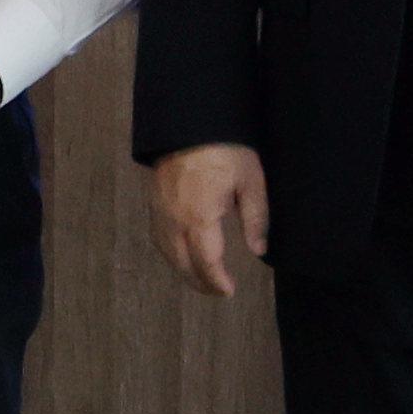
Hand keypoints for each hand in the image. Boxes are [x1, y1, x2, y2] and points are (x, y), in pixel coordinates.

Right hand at [150, 139, 268, 295]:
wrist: (188, 121)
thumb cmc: (224, 148)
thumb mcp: (250, 180)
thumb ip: (255, 218)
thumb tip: (258, 250)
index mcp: (200, 218)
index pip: (207, 262)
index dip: (217, 281)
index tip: (229, 291)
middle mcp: (175, 221)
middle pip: (183, 264)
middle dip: (200, 282)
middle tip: (218, 292)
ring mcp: (160, 212)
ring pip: (168, 253)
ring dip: (183, 271)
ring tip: (201, 279)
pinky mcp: (154, 203)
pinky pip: (159, 238)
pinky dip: (171, 254)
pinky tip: (182, 254)